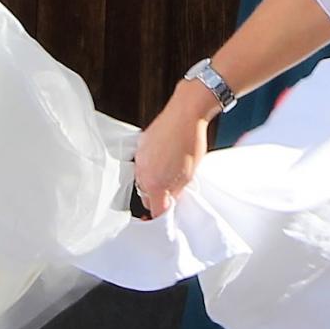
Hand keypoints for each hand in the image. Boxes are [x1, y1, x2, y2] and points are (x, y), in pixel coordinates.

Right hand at [132, 92, 216, 217]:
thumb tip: (169, 201)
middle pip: (146, 196)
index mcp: (154, 184)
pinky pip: (142, 163)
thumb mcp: (188, 175)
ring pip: (143, 179)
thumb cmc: (190, 142)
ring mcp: (139, 158)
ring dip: (154, 180)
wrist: (185, 114)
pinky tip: (165, 158)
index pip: (154, 210)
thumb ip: (175, 192)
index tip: (167, 212)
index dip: (162, 214)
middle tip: (173, 191)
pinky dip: (151, 165)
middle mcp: (142, 173)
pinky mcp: (139, 146)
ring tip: (171, 171)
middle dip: (158, 196)